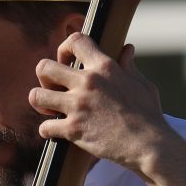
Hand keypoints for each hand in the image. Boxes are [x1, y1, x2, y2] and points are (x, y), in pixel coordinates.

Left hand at [30, 34, 183, 178]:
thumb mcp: (141, 84)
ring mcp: (78, 105)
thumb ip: (128, 66)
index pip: (75, 41)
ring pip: (36, 96)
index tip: (67, 61)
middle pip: (44, 67)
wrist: (149, 145)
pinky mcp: (73, 129)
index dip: (64, 49)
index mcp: (104, 67)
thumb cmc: (148, 115)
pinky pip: (44, 127)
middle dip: (44, 78)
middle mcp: (87, 82)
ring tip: (50, 110)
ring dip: (40, 103)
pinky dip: (47, 131)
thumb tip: (127, 50)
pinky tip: (55, 132)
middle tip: (54, 89)